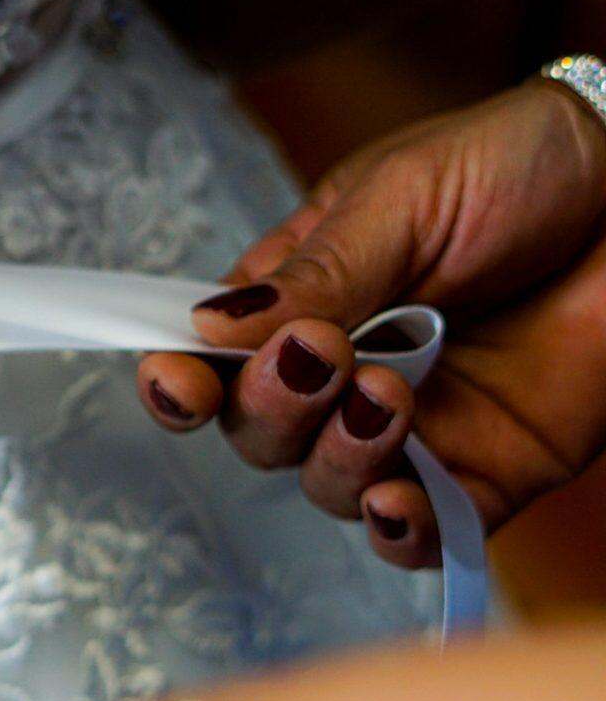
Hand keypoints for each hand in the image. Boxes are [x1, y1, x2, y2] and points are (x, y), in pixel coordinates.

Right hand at [138, 78, 605, 566]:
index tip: (176, 381)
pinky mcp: (481, 472)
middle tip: (321, 353)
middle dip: (270, 406)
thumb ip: (313, 275)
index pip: (213, 358)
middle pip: (256, 431)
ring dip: (336, 455)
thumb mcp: (400, 197)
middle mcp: (341, 371)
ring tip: (389, 393)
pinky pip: (418, 532)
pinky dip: (396, 530)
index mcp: (303, 298)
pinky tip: (397, 501)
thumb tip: (206, 331)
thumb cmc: (524, 168)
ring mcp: (408, 427)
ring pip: (322, 485)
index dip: (181, 381)